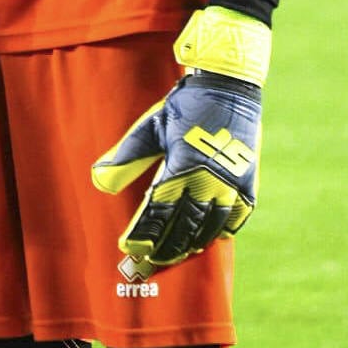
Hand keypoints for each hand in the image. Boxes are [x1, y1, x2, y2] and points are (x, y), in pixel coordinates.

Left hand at [91, 6, 269, 265]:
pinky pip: (235, 219)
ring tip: (173, 254)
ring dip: (189, 244)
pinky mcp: (249, 185)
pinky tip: (207, 239)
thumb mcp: (151, 125)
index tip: (128, 248)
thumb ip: (126, 155)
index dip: (142, 232)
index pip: (157, 211)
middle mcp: (209, 182)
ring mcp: (232, 186)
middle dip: (163, 246)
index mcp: (182, 167)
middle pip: (183, 227)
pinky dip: (219, 232)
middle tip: (147, 261)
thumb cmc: (185, 104)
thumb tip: (98, 180)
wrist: (229, 87)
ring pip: (209, 228)